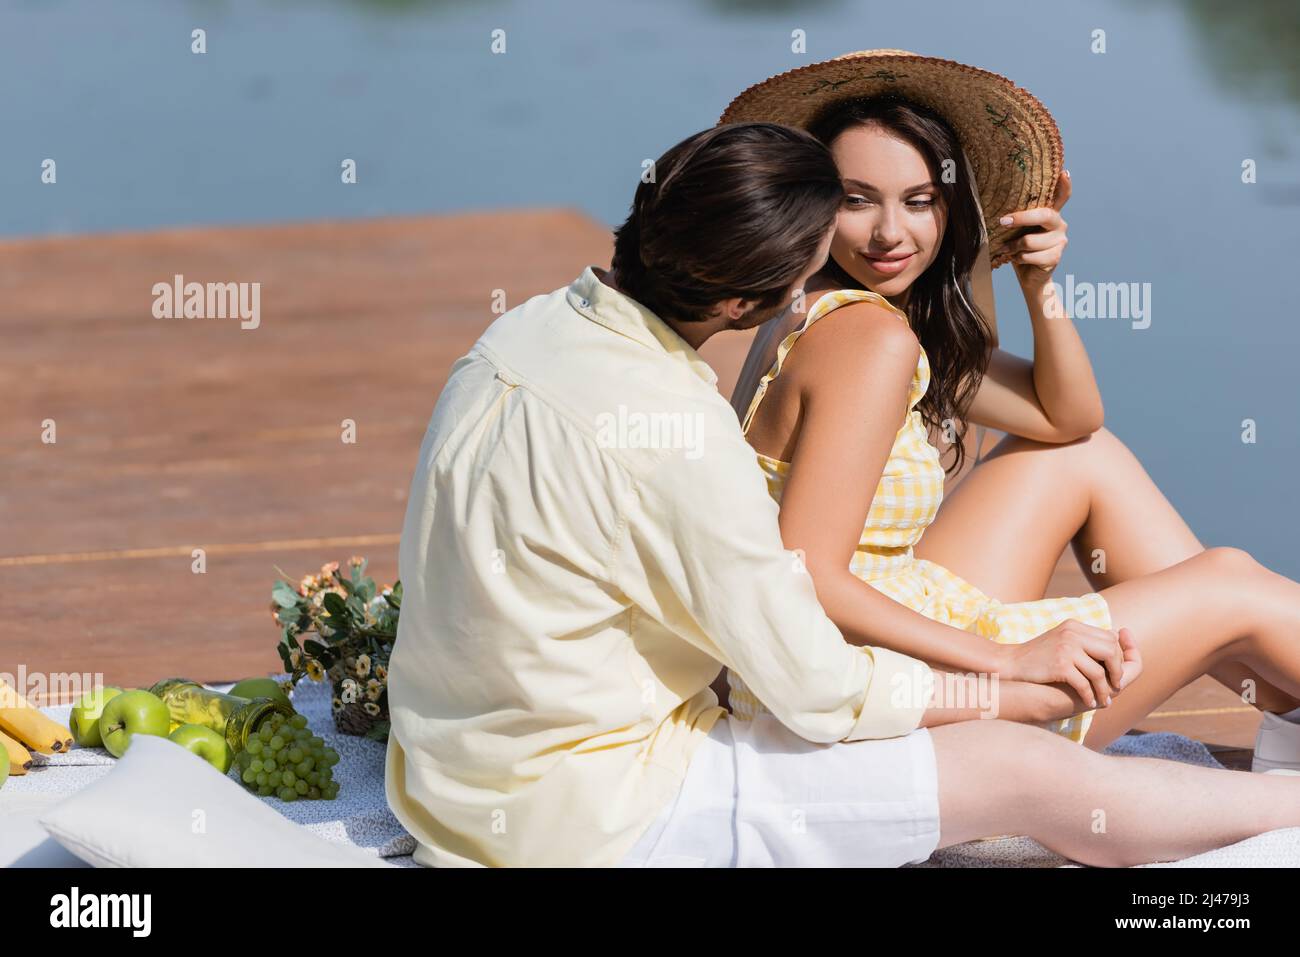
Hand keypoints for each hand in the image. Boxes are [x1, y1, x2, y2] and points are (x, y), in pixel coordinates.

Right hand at [998, 617, 1124, 708]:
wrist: (1011, 662)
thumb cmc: (1038, 654)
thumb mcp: (1061, 639)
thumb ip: (1083, 640)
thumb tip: (1114, 643)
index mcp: (1074, 626)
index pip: (1109, 638)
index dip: (1118, 656)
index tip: (1116, 671)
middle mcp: (1072, 634)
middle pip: (1110, 651)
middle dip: (1117, 671)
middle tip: (1115, 685)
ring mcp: (1066, 649)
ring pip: (1099, 672)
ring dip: (1104, 689)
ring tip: (1104, 699)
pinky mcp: (1060, 665)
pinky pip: (1085, 684)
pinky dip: (1090, 696)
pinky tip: (1089, 703)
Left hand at [1001, 170, 1069, 283]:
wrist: (1029, 276)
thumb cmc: (1019, 249)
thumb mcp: (1017, 230)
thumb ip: (1016, 219)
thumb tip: (999, 211)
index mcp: (1050, 214)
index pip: (1062, 197)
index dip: (1064, 185)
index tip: (1065, 173)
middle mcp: (1059, 224)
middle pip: (1044, 215)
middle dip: (1021, 218)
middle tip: (1003, 221)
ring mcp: (1060, 240)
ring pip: (1030, 240)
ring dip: (1013, 246)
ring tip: (1006, 248)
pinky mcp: (1056, 256)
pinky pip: (1030, 255)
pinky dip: (1018, 258)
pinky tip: (1016, 258)